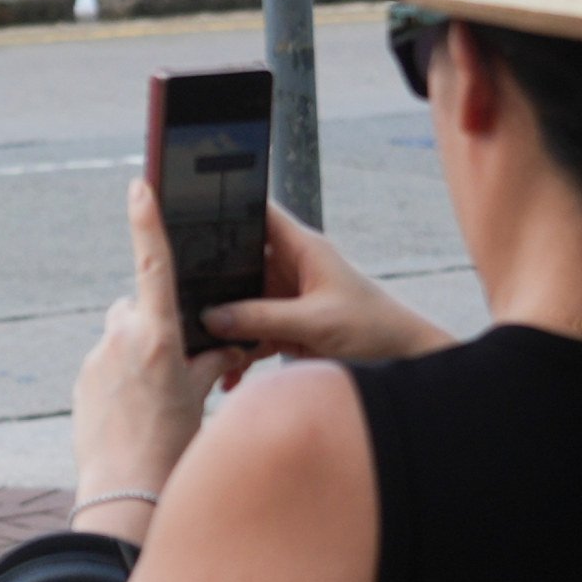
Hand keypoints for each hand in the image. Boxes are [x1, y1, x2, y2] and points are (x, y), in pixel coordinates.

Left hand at [72, 177, 242, 511]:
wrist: (124, 491)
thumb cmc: (171, 447)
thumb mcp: (199, 397)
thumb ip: (210, 361)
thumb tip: (228, 345)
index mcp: (157, 335)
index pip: (153, 265)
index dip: (147, 222)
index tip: (138, 186)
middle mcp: (122, 337)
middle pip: (139, 307)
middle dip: (155, 325)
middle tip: (174, 368)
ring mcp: (97, 356)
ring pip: (122, 336)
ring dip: (138, 352)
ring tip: (153, 399)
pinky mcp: (81, 376)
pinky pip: (106, 361)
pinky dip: (121, 376)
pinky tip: (132, 412)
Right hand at [198, 204, 447, 363]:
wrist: (403, 361)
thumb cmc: (372, 327)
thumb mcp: (315, 321)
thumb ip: (262, 317)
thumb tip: (211, 317)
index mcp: (301, 248)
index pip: (258, 213)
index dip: (226, 207)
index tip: (186, 213)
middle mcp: (289, 267)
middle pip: (239, 261)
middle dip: (211, 278)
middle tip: (177, 291)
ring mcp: (285, 297)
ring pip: (241, 301)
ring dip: (224, 323)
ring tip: (198, 343)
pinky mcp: (286, 326)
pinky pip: (253, 333)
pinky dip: (241, 352)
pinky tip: (229, 374)